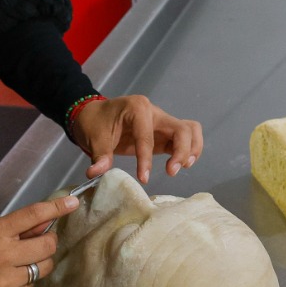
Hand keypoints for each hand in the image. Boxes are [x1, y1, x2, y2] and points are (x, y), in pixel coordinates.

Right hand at [0, 193, 79, 286]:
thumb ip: (16, 226)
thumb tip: (46, 222)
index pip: (32, 216)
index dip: (55, 208)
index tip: (72, 203)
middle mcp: (1, 257)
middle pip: (46, 246)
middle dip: (47, 242)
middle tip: (39, 242)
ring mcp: (4, 281)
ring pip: (43, 268)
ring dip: (39, 262)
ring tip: (23, 261)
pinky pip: (31, 286)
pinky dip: (26, 279)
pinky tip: (10, 277)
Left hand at [73, 94, 203, 184]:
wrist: (94, 117)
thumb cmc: (95, 123)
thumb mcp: (94, 138)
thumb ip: (100, 155)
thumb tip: (95, 173)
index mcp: (137, 108)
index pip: (147, 135)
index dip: (146, 158)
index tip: (143, 178)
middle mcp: (155, 112)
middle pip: (182, 129)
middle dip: (181, 151)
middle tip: (171, 172)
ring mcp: (162, 121)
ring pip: (190, 130)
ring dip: (191, 149)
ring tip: (182, 167)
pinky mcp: (164, 133)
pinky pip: (186, 136)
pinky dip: (190, 149)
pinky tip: (182, 164)